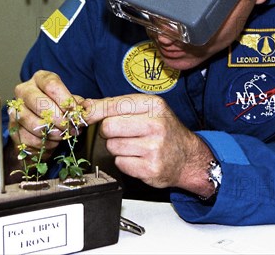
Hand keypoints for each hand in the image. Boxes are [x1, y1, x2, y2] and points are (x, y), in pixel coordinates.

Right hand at [9, 70, 83, 165]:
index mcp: (40, 79)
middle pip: (41, 103)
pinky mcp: (12, 128)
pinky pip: (29, 138)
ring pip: (34, 123)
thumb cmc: (58, 111)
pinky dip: (43, 143)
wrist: (40, 128)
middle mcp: (24, 90)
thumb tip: (87, 109)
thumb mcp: (71, 104)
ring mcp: (15, 109)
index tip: (75, 112)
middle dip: (59, 119)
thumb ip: (80, 105)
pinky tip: (51, 141)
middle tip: (70, 127)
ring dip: (52, 133)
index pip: (52, 85)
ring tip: (62, 135)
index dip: (65, 100)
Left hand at [86, 94, 215, 197]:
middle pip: (108, 127)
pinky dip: (125, 162)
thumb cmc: (164, 131)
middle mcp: (156, 125)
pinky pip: (120, 163)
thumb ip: (116, 106)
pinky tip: (138, 158)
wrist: (188, 158)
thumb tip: (85, 105)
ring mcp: (154, 148)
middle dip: (109, 132)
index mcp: (154, 105)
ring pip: (112, 146)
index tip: (87, 114)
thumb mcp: (148, 110)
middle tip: (121, 133)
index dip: (95, 111)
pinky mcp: (150, 168)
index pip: (114, 105)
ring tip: (134, 146)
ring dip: (117, 148)